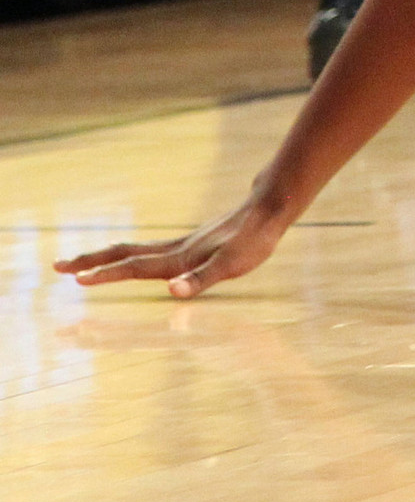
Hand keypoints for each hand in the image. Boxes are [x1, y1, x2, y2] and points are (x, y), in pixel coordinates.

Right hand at [55, 194, 290, 298]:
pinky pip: (149, 250)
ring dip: (106, 256)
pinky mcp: (192, 243)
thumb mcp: (232, 266)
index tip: (77, 279)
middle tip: (58, 266)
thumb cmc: (253, 241)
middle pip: (123, 254)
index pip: (133, 268)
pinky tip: (132, 256)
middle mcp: (174, 251)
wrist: (269, 209)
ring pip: (134, 250)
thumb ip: (202, 280)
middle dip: (90, 261)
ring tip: (84, 262)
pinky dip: (128, 254)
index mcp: (178, 259)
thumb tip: (173, 292)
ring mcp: (182, 245)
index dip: (105, 274)